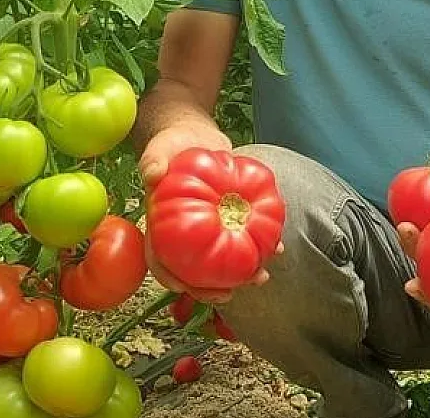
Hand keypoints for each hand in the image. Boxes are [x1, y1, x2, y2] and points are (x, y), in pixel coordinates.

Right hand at [138, 122, 282, 303]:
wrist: (196, 136)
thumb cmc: (171, 145)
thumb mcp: (159, 149)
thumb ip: (153, 161)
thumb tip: (153, 174)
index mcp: (162, 227)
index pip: (160, 260)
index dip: (170, 278)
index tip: (187, 287)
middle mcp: (185, 235)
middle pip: (194, 272)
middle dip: (212, 288)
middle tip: (232, 292)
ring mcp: (208, 230)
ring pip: (222, 261)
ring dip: (242, 274)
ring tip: (262, 276)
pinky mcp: (229, 220)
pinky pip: (243, 238)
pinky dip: (260, 244)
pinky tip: (276, 246)